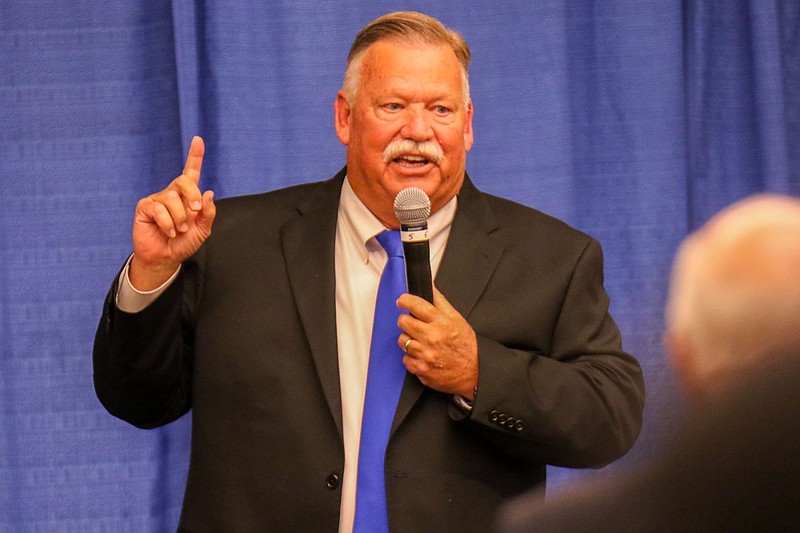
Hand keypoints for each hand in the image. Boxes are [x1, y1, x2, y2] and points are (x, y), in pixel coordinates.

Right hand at [130, 136, 215, 289]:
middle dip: (192, 196)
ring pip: (171, 199)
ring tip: (179, 230)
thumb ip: (207, 213)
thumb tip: (208, 193)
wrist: (166, 258)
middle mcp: (172, 194)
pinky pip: (159, 209)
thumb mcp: (202, 230)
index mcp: (187, 196)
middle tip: (194, 211)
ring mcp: (157, 200)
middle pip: (184, 181)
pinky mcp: (145, 208)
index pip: (191, 172)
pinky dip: (168, 224)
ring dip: (180, 218)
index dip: (195, 156)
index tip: (198, 139)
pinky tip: (168, 231)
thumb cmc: (183, 243)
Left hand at [397, 285, 478, 398]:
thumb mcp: (457, 319)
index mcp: (442, 323)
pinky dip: (411, 356)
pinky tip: (422, 355)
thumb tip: (430, 286)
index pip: (416, 305)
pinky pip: (405, 358)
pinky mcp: (420, 369)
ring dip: (408, 339)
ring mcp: (425, 355)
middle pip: (403, 321)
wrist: (471, 373)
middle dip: (406, 320)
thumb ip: (440, 302)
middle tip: (412, 323)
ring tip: (420, 340)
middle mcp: (432, 338)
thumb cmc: (465, 347)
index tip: (402, 300)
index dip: (405, 300)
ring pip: (402, 340)